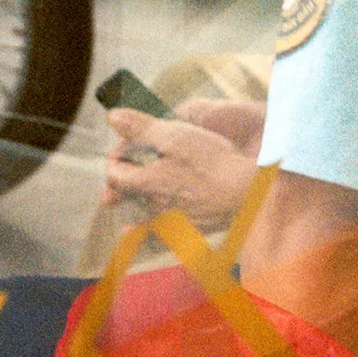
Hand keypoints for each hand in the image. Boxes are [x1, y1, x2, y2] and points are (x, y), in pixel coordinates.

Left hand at [104, 99, 265, 224]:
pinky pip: (156, 239)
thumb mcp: (174, 135)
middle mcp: (153, 208)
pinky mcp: (188, 233)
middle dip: (123, 178)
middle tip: (126, 166)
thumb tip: (112, 117)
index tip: (126, 147)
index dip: (115, 157)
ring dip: (136, 200)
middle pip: (127, 194)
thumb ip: (141, 128)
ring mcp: (170, 223)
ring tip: (130, 194)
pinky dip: (141, 235)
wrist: (246, 194)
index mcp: (146, 183)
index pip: (114, 174)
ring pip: (142, 212)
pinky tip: (132, 234)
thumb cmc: (211, 161)